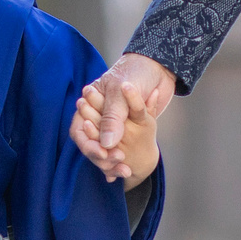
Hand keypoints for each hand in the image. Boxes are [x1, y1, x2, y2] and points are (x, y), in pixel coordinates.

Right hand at [71, 54, 175, 183]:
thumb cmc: (135, 71)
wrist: (161, 67)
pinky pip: (122, 148)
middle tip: (118, 161)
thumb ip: (113, 118)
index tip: (101, 154)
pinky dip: (121, 161)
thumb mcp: (120, 92)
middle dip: (102, 156)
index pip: (79, 131)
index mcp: (90, 104)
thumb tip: (106, 144)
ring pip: (106, 150)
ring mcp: (114, 124)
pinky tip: (125, 172)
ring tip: (125, 170)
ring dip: (113, 161)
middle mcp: (99, 116)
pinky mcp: (129, 130)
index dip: (87, 145)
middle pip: (92, 144)